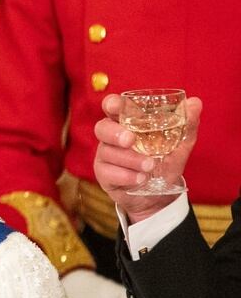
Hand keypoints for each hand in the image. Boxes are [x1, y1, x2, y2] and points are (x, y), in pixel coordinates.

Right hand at [93, 93, 200, 223]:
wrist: (159, 195)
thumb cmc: (165, 163)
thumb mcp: (180, 144)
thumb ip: (187, 124)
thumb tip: (195, 102)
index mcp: (128, 123)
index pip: (113, 107)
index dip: (112, 103)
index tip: (116, 105)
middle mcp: (112, 137)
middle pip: (102, 128)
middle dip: (115, 133)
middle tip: (131, 140)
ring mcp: (105, 155)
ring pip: (108, 152)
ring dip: (130, 159)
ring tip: (150, 166)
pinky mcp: (102, 174)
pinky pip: (108, 172)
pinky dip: (126, 176)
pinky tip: (140, 179)